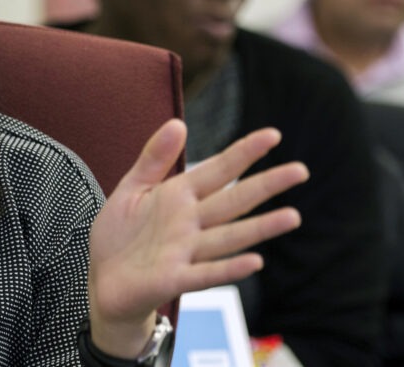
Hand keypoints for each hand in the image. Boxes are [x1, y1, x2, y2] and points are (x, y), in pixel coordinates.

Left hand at [87, 118, 308, 357]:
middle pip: (234, 200)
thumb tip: (179, 122)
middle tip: (300, 171)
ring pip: (229, 237)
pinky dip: (229, 268)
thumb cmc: (120, 234)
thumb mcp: (133, 187)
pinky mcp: (174, 279)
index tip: (273, 134)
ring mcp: (185, 252)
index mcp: (179, 196)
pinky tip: (255, 262)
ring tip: (292, 216)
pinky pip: (206, 273)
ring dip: (260, 228)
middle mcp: (190, 223)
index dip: (244, 153)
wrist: (103, 281)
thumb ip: (155, 157)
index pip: (218, 170)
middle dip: (266, 185)